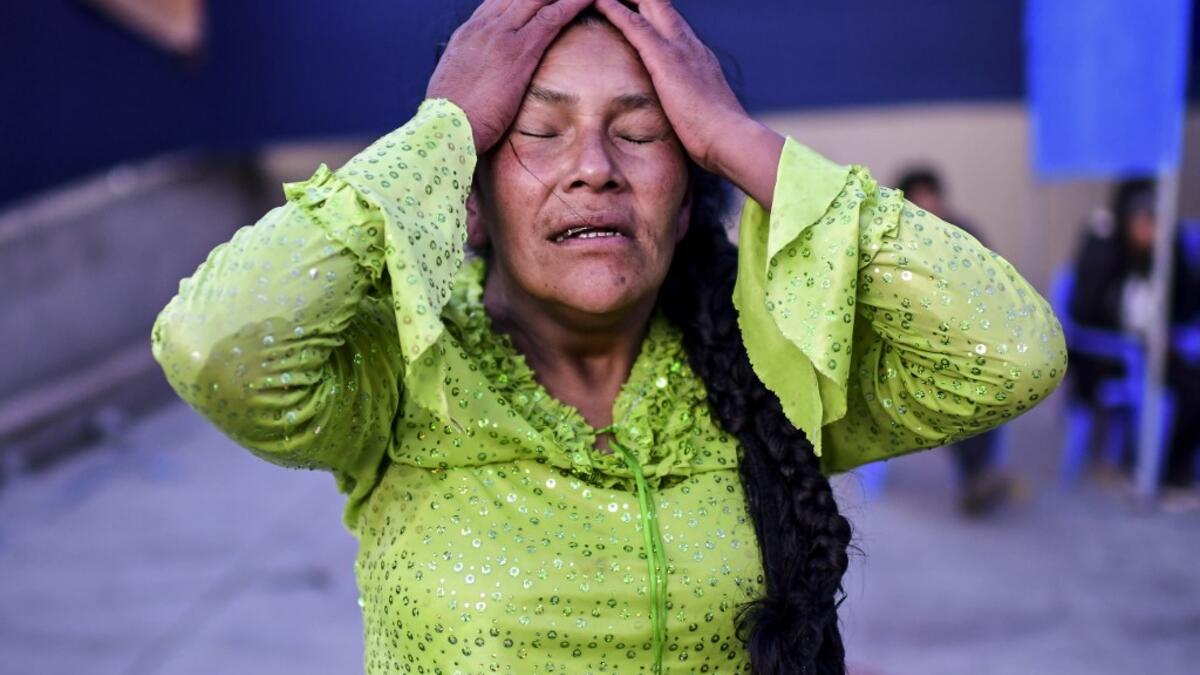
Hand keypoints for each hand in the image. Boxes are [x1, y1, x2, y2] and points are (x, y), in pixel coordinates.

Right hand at [426, 0, 593, 153]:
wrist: (446, 128)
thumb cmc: (451, 120)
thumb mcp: (456, 87)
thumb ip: (471, 74)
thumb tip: (478, 82)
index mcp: (467, 35)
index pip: (496, 3)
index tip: (534, 0)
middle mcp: (483, 27)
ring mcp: (501, 35)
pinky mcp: (520, 51)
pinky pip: (552, 17)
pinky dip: (573, 4)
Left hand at [594, 0, 784, 208]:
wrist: (730, 139)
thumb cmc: (717, 139)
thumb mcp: (702, 115)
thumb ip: (689, 108)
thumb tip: (682, 122)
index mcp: (699, 58)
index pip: (673, 26)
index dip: (653, 15)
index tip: (637, 12)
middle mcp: (690, 45)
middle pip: (661, 7)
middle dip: (640, 0)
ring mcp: (678, 48)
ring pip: (648, 6)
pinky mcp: (664, 58)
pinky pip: (634, 25)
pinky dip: (615, 10)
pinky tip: (599, 1)